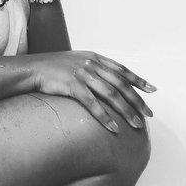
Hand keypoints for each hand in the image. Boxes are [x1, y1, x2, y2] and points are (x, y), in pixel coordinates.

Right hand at [30, 50, 156, 132]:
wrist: (33, 68)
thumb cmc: (53, 67)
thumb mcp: (76, 61)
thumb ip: (92, 67)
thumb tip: (107, 79)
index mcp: (93, 57)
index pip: (121, 69)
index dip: (138, 79)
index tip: (152, 90)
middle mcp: (91, 64)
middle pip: (120, 84)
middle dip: (137, 100)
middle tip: (148, 114)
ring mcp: (82, 74)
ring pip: (111, 94)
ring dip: (126, 111)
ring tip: (136, 124)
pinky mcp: (72, 86)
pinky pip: (93, 104)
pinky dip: (105, 116)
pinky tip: (113, 127)